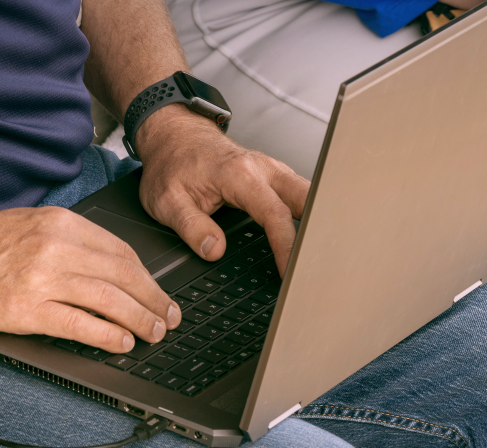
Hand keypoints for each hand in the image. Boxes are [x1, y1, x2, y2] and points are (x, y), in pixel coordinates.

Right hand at [0, 207, 181, 353]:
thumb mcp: (24, 227)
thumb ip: (63, 242)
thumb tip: (100, 270)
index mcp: (58, 223)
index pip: (120, 251)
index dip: (147, 277)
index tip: (158, 293)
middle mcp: (55, 245)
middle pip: (123, 275)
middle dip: (153, 301)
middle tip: (167, 319)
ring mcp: (41, 277)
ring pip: (109, 300)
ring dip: (139, 319)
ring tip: (152, 334)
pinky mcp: (25, 308)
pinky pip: (79, 324)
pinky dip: (106, 335)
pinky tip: (120, 343)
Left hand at [135, 105, 309, 273]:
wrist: (174, 137)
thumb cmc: (171, 165)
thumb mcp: (167, 202)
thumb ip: (191, 227)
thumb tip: (214, 250)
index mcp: (239, 175)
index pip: (274, 214)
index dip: (286, 246)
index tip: (290, 271)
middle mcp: (263, 168)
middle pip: (306, 199)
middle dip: (318, 230)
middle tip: (319, 262)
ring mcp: (272, 170)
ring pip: (308, 194)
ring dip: (317, 220)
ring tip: (319, 253)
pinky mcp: (273, 175)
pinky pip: (299, 194)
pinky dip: (307, 213)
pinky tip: (308, 233)